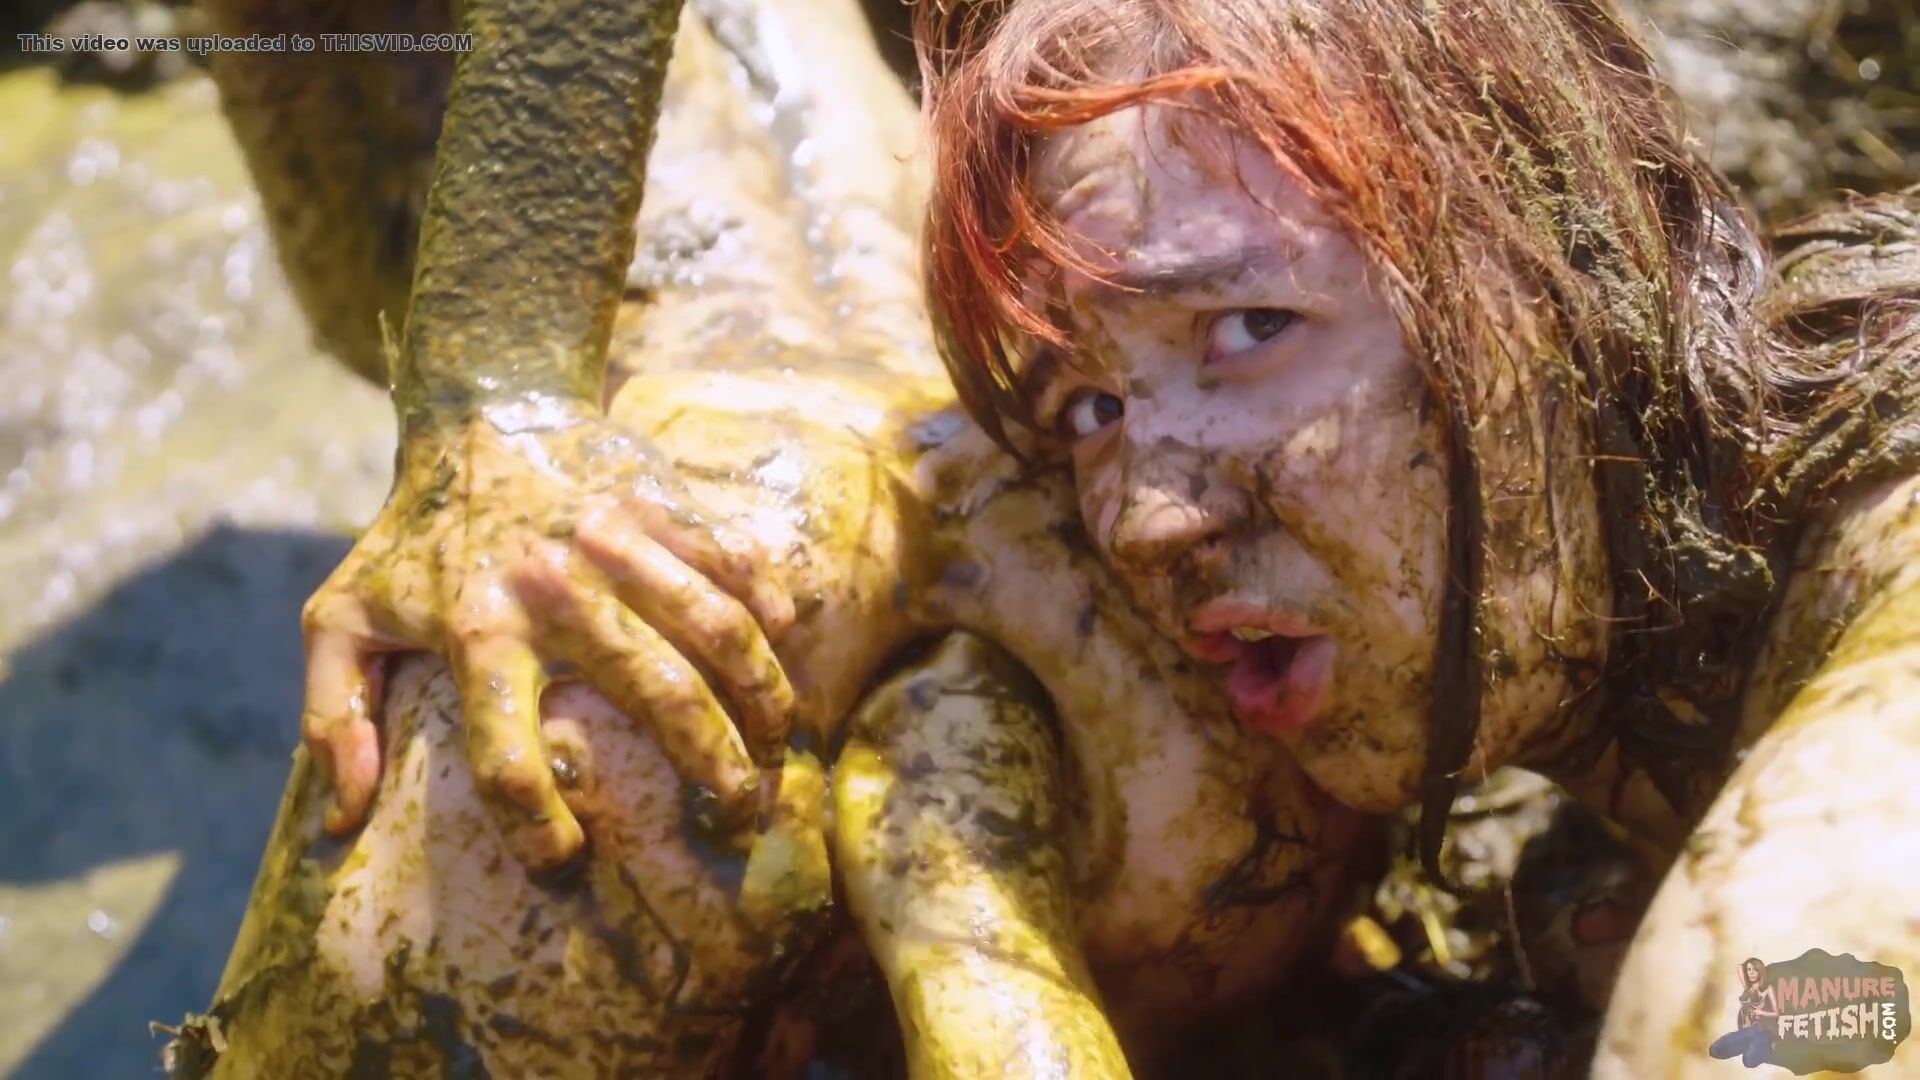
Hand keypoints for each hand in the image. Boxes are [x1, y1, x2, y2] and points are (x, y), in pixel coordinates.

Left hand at [301, 403, 795, 870]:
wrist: (480, 404)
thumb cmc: (412, 532)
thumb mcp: (342, 617)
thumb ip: (332, 719)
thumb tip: (341, 821)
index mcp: (476, 630)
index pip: (504, 756)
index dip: (535, 826)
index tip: (562, 861)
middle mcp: (556, 589)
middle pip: (660, 692)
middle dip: (714, 766)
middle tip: (738, 819)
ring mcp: (621, 542)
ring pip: (719, 630)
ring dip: (763, 699)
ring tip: (779, 752)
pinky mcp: (664, 504)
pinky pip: (737, 564)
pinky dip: (772, 613)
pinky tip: (784, 658)